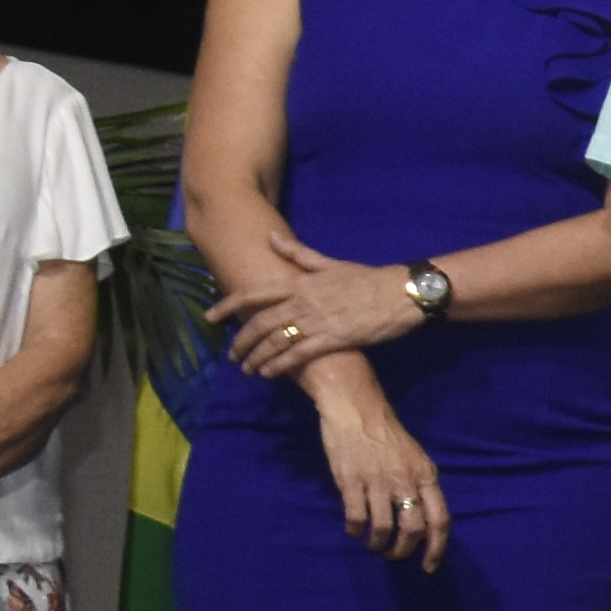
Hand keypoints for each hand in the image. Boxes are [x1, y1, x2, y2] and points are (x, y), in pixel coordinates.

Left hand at [213, 239, 428, 377]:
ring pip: (275, 341)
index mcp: (300, 282)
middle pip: (260, 323)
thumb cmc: (367, 279)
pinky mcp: (332, 339)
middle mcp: (302, 301)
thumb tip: (271, 237)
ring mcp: (316, 321)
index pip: (254, 294)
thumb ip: (298, 254)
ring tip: (248, 369)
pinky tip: (268, 373)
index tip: (210, 316)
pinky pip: (297, 355)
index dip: (228, 305)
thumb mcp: (330, 263)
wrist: (400, 293)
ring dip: (257, 357)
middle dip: (242, 341)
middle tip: (232, 355)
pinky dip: (279, 365)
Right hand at [314, 386, 450, 571]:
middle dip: (404, 550)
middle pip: (413, 529)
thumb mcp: (415, 458)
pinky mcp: (351, 481)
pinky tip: (355, 532)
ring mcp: (378, 481)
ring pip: (384, 528)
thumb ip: (420, 486)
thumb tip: (423, 521)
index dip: (437, 547)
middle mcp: (405, 480)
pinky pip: (357, 517)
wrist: (356, 409)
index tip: (430, 566)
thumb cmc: (387, 435)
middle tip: (394, 556)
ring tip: (374, 545)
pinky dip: (356, 531)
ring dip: (378, 544)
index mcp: (426, 475)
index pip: (439, 519)